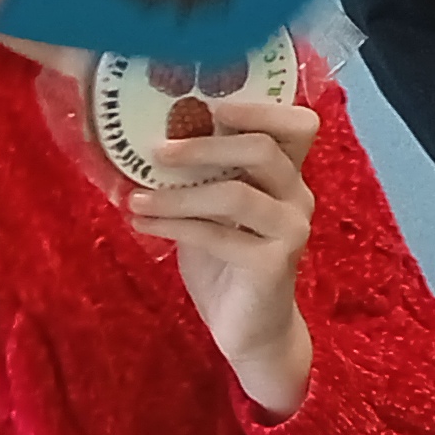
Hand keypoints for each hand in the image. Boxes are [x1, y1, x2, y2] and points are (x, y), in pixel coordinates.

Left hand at [130, 91, 317, 415]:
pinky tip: (141, 222)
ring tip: (136, 198)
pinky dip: (173, 224)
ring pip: (235, 193)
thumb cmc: (227, 263)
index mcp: (286, 176)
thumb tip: (149, 138)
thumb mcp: (211, 211)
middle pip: (263, 148)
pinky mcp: (273, 263)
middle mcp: (297, 196)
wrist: (249, 329)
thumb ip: (200, 177)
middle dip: (205, 144)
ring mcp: (291, 230)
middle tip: (157, 150)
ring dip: (177, 193)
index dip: (261, 108)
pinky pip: (217, 234)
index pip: (298, 125)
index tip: (211, 105)